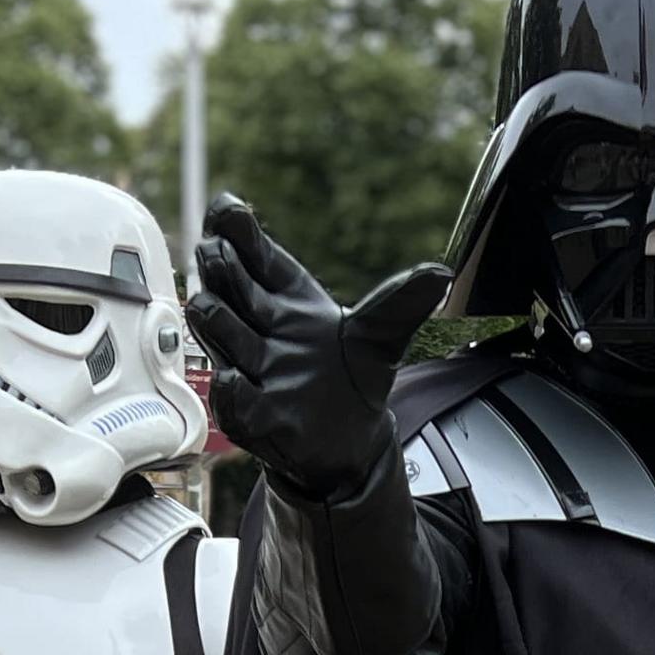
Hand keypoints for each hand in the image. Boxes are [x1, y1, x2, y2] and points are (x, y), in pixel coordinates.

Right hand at [188, 197, 448, 504]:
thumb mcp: (380, 337)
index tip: (228, 211)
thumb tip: (440, 274)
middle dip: (220, 263)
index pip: (249, 251)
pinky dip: (230, 385)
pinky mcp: (250, 415)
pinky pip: (229, 393)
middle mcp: (258, 326)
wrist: (348, 443)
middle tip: (219, 251)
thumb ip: (400, 303)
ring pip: (214, 325)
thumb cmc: (350, 378)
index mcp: (285, 297)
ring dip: (217, 313)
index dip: (234, 227)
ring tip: (215, 303)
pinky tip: (234, 377)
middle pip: (222, 280)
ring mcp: (250, 367)